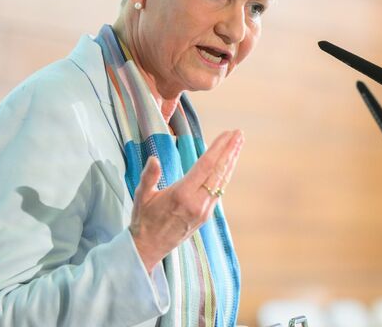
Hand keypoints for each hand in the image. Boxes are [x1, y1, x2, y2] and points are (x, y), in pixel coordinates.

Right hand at [129, 130, 243, 269]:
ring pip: (222, 182)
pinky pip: (219, 191)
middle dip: (230, 151)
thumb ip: (149, 176)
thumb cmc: (144, 219)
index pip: (206, 166)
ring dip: (231, 162)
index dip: (218, 148)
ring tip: (238, 145)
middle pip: (219, 172)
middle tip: (239, 134)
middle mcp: (197, 203)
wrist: (149, 247)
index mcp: (182, 195)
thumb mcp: (142, 196)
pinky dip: (225, 175)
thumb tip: (154, 159)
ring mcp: (204, 210)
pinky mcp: (206, 215)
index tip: (228, 134)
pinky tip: (228, 165)